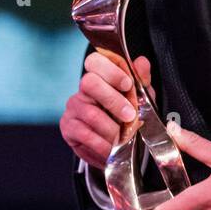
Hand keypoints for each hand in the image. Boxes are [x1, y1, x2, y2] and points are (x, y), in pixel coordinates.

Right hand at [59, 52, 152, 170]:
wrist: (116, 145)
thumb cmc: (126, 115)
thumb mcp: (140, 97)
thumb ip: (141, 80)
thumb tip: (142, 62)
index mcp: (99, 76)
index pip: (95, 61)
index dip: (111, 71)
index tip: (127, 84)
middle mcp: (83, 89)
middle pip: (90, 83)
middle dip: (114, 100)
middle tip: (130, 116)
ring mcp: (73, 107)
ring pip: (91, 113)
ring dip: (112, 128)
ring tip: (125, 137)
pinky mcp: (68, 127)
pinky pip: (85, 134)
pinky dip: (103, 144)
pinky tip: (111, 148)